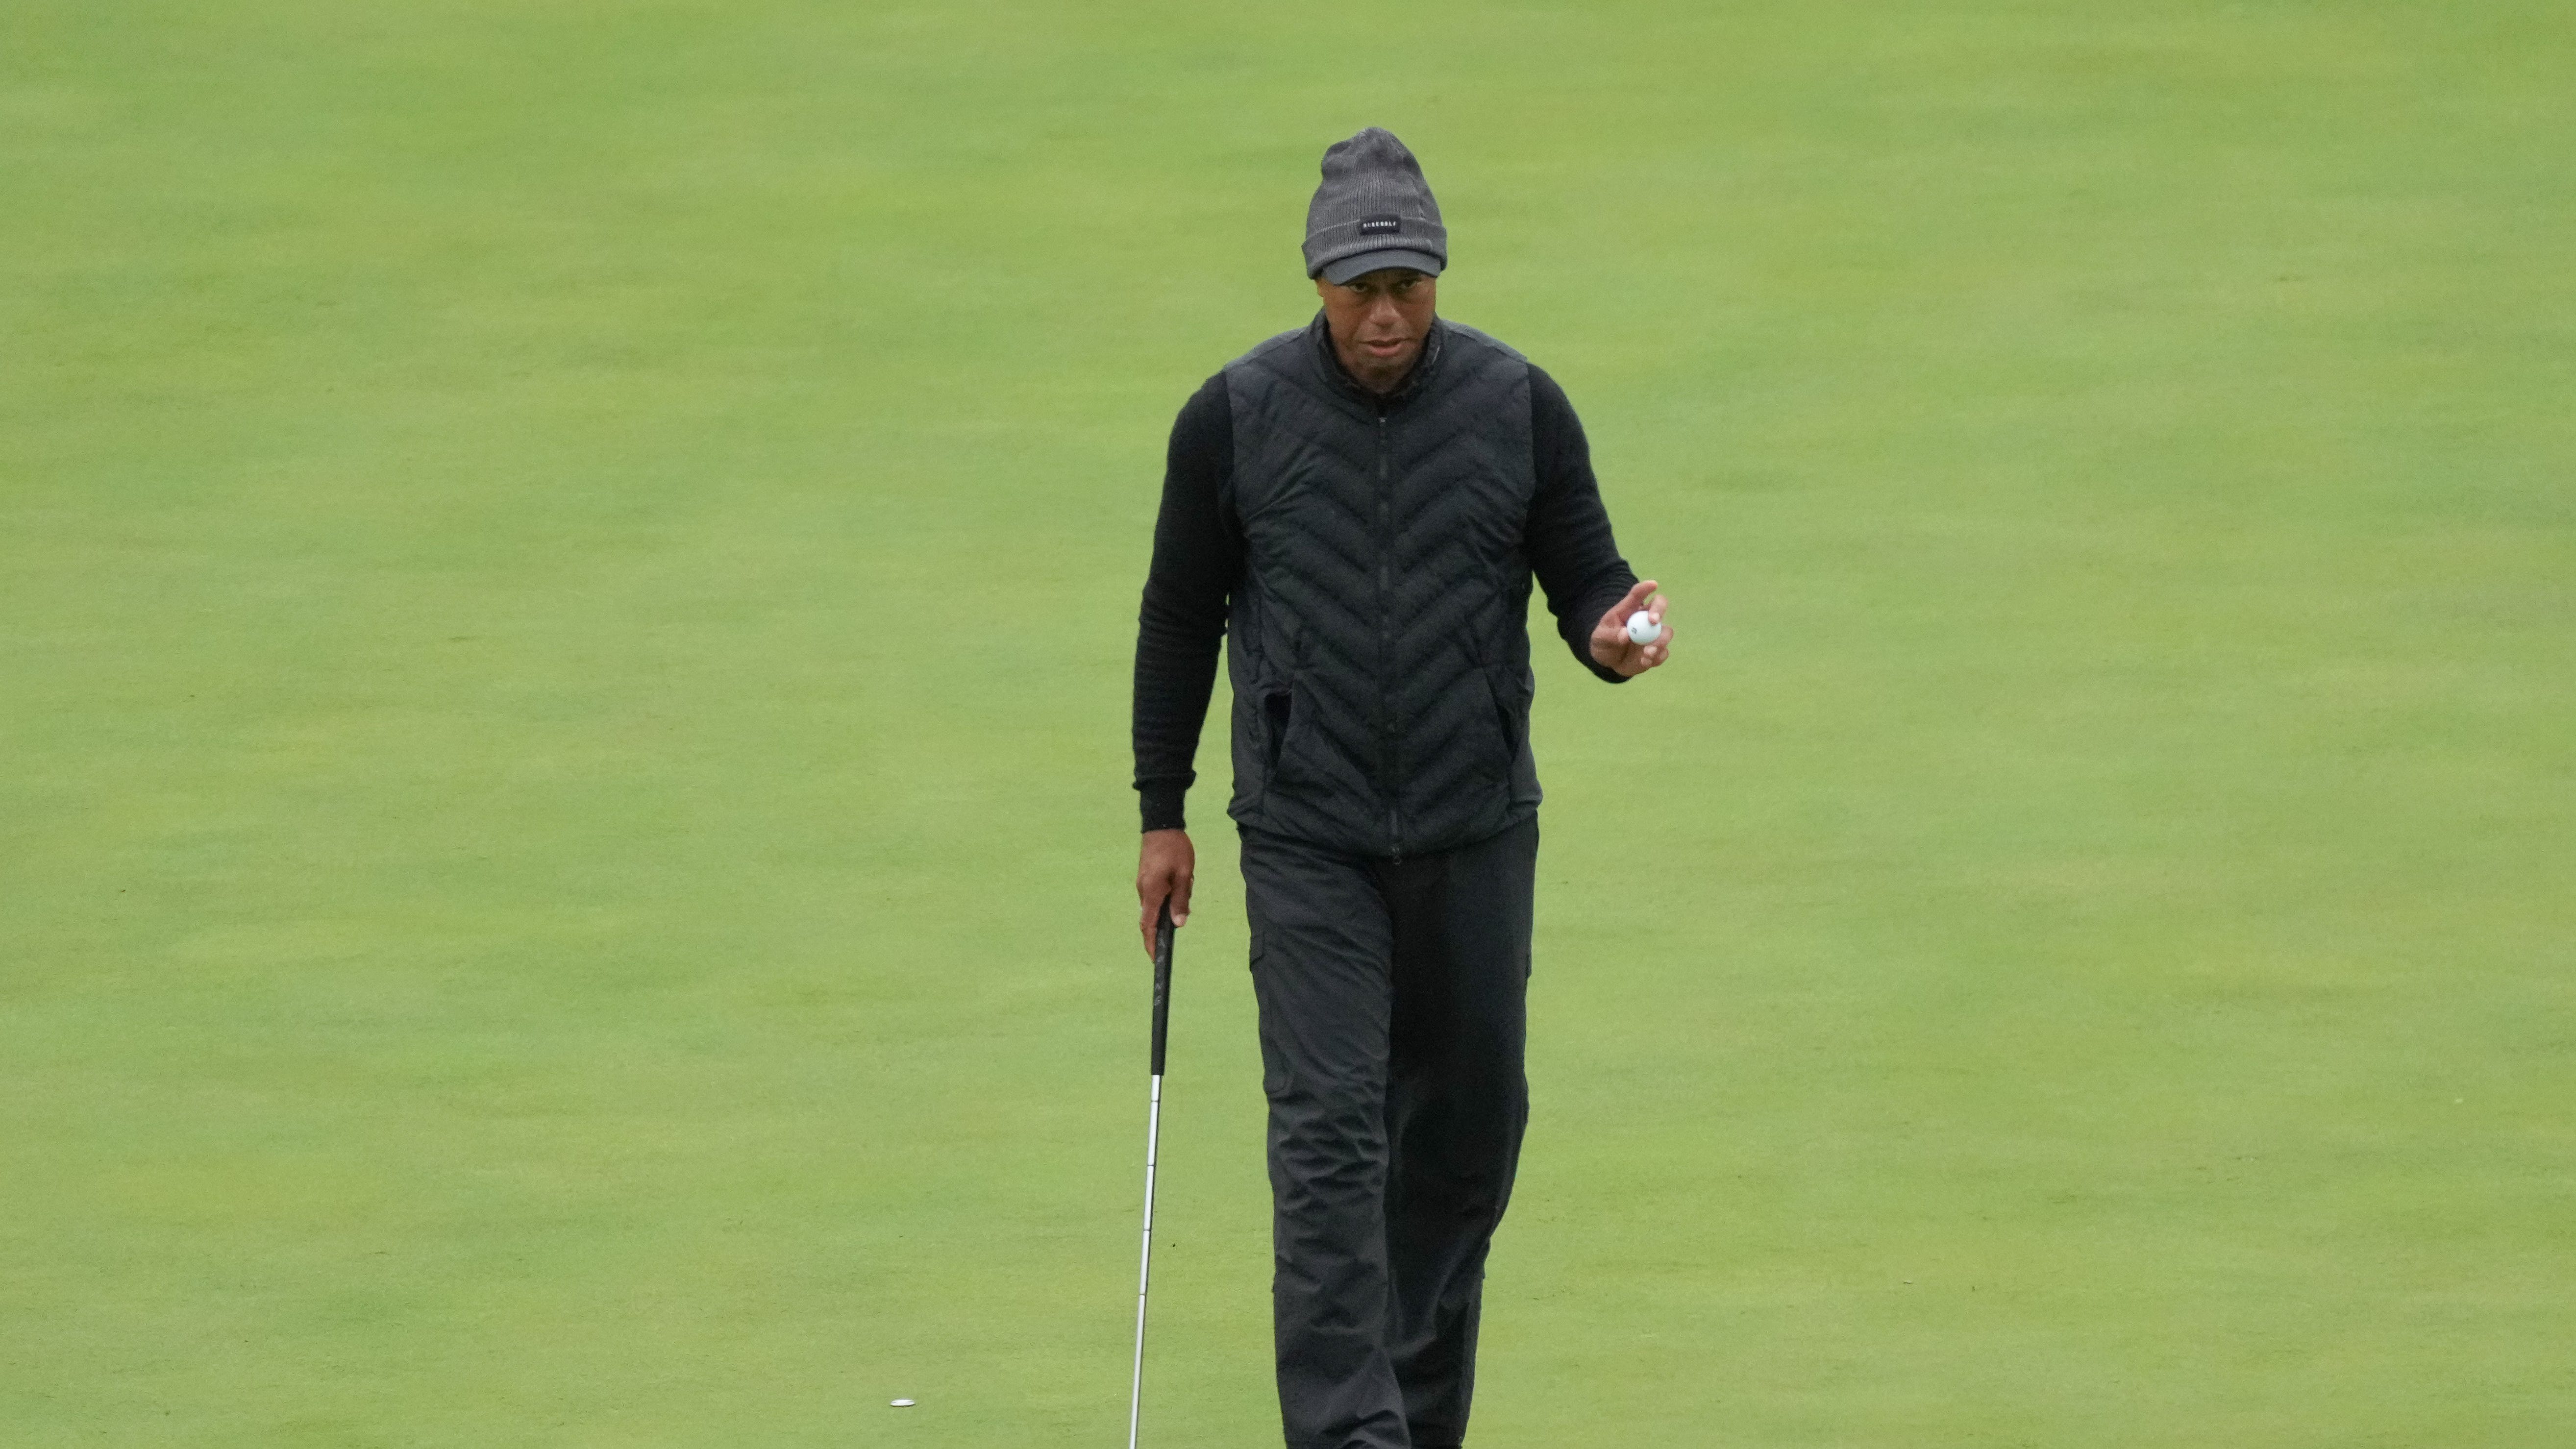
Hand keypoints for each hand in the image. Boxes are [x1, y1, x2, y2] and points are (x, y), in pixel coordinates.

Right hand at [1136, 829, 1194, 959]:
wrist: (1161, 824)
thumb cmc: (1175, 849)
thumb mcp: (1184, 875)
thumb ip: (1181, 900)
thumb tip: (1179, 924)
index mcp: (1152, 892)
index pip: (1148, 926)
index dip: (1151, 944)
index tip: (1155, 958)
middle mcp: (1143, 891)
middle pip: (1150, 918)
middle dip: (1164, 923)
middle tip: (1182, 915)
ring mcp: (1142, 884)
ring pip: (1155, 905)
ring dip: (1169, 906)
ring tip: (1187, 887)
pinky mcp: (1146, 877)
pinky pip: (1155, 895)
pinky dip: (1166, 897)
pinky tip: (1181, 884)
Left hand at [1589, 578, 1672, 677]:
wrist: (1608, 662)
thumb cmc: (1604, 642)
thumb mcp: (1599, 638)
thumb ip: (1610, 635)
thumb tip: (1626, 635)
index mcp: (1630, 609)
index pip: (1638, 594)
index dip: (1646, 588)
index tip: (1653, 584)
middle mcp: (1645, 618)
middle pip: (1660, 606)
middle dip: (1659, 610)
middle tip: (1653, 621)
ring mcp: (1654, 634)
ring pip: (1667, 631)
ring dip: (1660, 641)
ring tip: (1647, 653)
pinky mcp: (1658, 650)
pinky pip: (1664, 652)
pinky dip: (1656, 657)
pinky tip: (1644, 661)